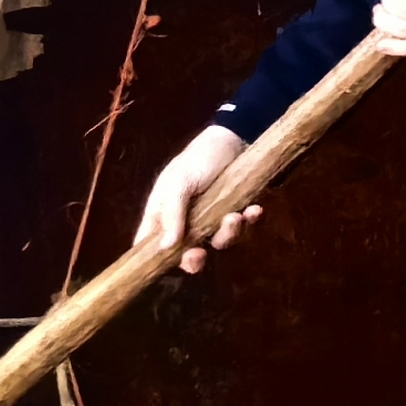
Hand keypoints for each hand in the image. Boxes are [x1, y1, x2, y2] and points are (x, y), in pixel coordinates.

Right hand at [138, 122, 252, 271]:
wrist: (234, 139)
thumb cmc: (198, 158)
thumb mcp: (179, 182)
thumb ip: (171, 213)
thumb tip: (165, 246)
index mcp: (163, 214)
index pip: (150, 245)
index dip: (155, 260)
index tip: (166, 266)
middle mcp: (187, 221)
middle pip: (186, 254)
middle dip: (195, 259)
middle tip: (200, 253)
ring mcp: (213, 219)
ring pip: (220, 242)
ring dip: (229, 233)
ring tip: (236, 216)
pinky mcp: (237, 212)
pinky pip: (244, 228)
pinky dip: (250, 221)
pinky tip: (255, 209)